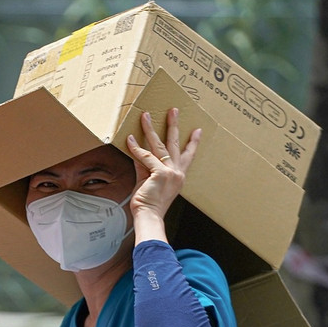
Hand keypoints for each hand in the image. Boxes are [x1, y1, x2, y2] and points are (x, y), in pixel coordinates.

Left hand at [126, 107, 200, 240]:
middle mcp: (177, 172)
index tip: (198, 131)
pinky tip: (129, 139)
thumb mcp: (148, 182)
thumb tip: (138, 153)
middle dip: (173, 125)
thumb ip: (145, 167)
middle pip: (174, 143)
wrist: (149, 216)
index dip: (192, 143)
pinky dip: (136, 148)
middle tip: (174, 110)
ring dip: (150, 129)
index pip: (187, 156)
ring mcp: (170, 172)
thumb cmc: (148, 204)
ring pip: (159, 145)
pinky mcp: (160, 174)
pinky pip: (146, 157)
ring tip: (145, 116)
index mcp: (178, 175)